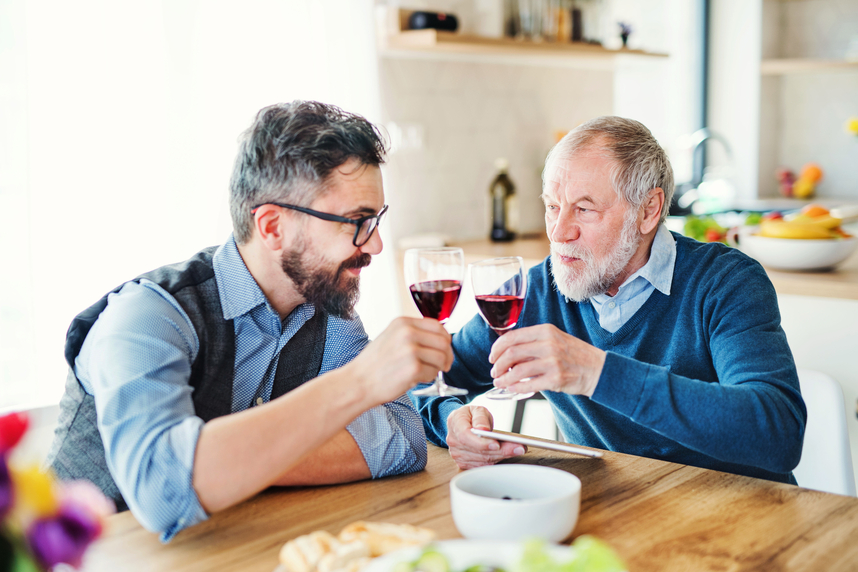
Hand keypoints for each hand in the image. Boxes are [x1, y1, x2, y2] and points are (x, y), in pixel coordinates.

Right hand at [350, 317, 452, 405]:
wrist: (357, 382)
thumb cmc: (374, 364)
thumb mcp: (391, 337)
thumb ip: (413, 334)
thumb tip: (440, 339)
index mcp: (403, 322)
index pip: (437, 325)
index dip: (445, 338)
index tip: (445, 349)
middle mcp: (407, 333)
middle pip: (444, 341)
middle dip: (447, 355)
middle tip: (444, 365)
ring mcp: (410, 350)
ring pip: (442, 357)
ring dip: (438, 368)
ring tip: (426, 372)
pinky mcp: (413, 368)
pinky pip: (433, 373)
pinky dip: (428, 378)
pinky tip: (416, 379)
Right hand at [445, 406, 525, 469]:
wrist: (462, 423)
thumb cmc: (471, 416)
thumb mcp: (477, 410)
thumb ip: (480, 418)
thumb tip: (482, 429)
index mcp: (455, 424)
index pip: (466, 437)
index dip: (481, 443)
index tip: (497, 445)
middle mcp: (454, 441)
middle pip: (478, 451)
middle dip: (500, 451)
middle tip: (518, 447)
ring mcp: (457, 454)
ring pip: (482, 460)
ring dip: (502, 456)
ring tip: (518, 450)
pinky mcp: (464, 463)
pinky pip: (483, 466)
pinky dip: (497, 461)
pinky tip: (508, 455)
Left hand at [488, 324, 605, 396]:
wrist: (600, 370)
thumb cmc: (575, 355)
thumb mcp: (555, 340)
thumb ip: (534, 343)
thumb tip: (507, 353)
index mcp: (546, 331)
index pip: (512, 337)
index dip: (497, 348)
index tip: (492, 357)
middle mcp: (549, 344)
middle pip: (511, 353)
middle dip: (497, 365)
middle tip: (494, 372)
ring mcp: (553, 361)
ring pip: (517, 370)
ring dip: (504, 378)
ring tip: (500, 382)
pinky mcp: (556, 379)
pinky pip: (529, 384)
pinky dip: (516, 387)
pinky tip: (512, 388)